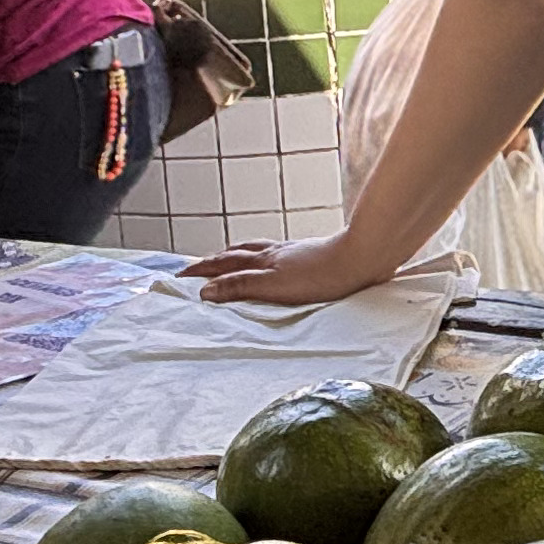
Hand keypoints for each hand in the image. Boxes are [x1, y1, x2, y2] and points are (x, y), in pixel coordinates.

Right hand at [189, 233, 393, 306]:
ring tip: (228, 260)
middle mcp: (274, 253)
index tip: (181, 276)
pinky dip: (264, 259)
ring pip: (256, 252)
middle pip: (236, 254)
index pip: (223, 265)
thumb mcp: (274, 286)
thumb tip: (206, 291)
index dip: (201, 270)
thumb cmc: (322, 275)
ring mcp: (292, 253)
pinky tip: (274, 265)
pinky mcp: (310, 256)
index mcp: (262, 261)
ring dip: (237, 256)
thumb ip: (240, 287)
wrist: (362, 258)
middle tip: (196, 266)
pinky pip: (277, 256)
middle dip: (214, 261)